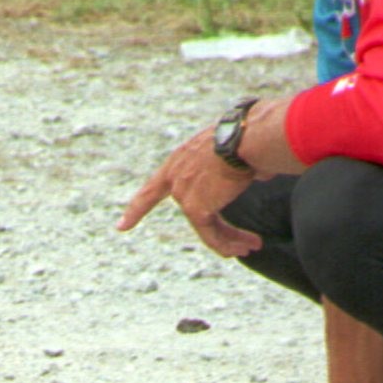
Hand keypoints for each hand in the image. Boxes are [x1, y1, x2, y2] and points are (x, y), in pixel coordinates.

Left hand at [115, 129, 260, 255]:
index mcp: (181, 159)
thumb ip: (240, 164)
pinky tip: (247, 246)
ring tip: (252, 246)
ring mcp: (183, 193)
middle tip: (241, 247)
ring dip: (231, 239)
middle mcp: (176, 176)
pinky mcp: (195, 207)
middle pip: (193, 212)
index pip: (152, 189)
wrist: (245, 135)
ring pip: (206, 226)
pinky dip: (229, 243)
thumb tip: (260, 172)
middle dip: (223, 234)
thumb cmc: (248, 135)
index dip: (137, 209)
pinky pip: (211, 233)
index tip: (122, 227)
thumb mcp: (236, 148)